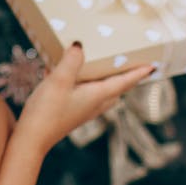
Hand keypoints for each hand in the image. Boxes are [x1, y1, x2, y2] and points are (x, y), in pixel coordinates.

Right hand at [15, 43, 152, 157]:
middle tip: (131, 65)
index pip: (124, 82)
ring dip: (105, 81)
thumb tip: (80, 46)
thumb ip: (71, 61)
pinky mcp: (70, 111)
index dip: (138, 73)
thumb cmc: (47, 112)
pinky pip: (84, 94)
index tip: (153, 66)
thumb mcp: (59, 81)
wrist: (32, 138)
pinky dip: (83, 83)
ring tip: (103, 67)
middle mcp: (94, 104)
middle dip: (124, 77)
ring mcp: (82, 110)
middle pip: (116, 89)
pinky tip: (65, 73)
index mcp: (97, 96)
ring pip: (101, 93)